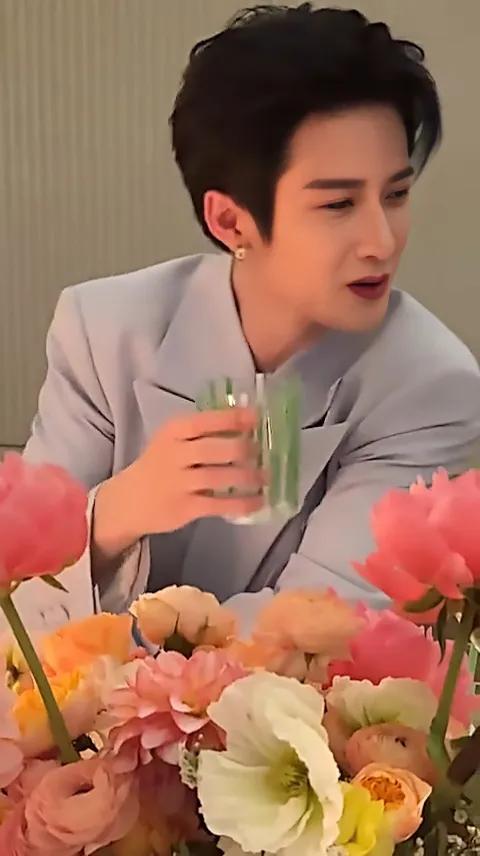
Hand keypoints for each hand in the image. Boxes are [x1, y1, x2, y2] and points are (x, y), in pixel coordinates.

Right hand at [92, 408, 265, 562]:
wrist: (128, 501)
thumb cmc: (159, 465)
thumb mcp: (172, 441)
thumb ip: (202, 432)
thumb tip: (246, 424)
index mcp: (173, 432)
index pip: (206, 420)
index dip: (234, 418)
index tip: (256, 417)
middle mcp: (175, 454)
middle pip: (216, 448)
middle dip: (244, 449)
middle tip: (261, 451)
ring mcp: (179, 482)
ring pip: (220, 477)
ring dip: (248, 476)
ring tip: (264, 477)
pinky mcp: (184, 507)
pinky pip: (219, 504)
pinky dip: (242, 503)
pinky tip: (257, 501)